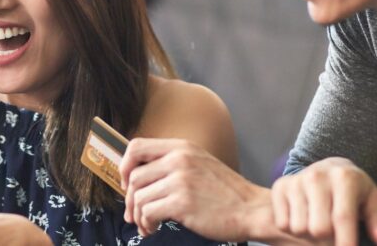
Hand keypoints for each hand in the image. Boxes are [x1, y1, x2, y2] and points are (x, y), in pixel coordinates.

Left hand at [119, 138, 268, 241]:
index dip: (125, 165)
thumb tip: (136, 177)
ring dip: (138, 216)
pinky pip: (148, 212)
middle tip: (134, 214)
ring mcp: (180, 180)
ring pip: (139, 197)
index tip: (127, 183)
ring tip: (147, 225)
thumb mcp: (199, 164)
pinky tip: (153, 229)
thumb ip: (172, 164)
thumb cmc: (225, 193)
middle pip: (134, 176)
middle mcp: (179, 159)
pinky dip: (146, 224)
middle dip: (130, 199)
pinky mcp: (182, 202)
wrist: (252, 209)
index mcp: (181, 147)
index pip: (136, 147)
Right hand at [270, 157, 376, 245]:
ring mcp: (296, 181)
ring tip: (319, 221)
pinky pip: (284, 224)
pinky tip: (304, 216)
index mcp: (344, 178)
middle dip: (328, 240)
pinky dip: (294, 227)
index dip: (346, 241)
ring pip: (300, 229)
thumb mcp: (371, 201)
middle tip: (335, 233)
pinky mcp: (280, 187)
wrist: (326, 168)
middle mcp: (317, 177)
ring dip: (310, 235)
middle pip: (319, 229)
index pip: (343, 218)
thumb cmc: (354, 190)